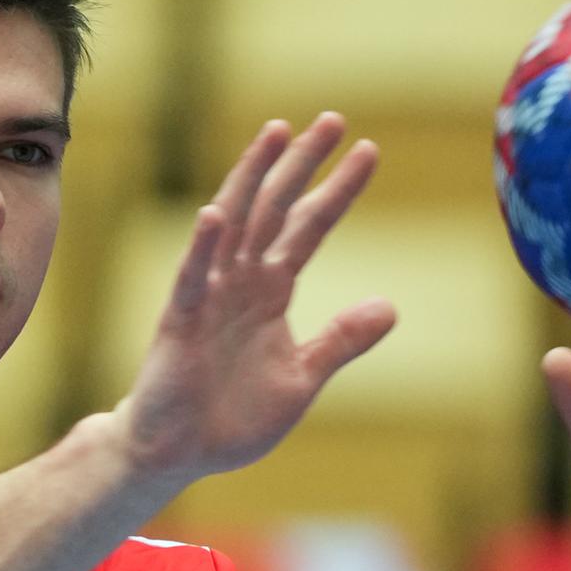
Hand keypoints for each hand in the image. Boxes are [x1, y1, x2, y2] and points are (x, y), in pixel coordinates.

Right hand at [116, 113, 395, 482]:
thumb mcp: (302, 377)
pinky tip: (215, 214)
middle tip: (333, 119)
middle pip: (277, 208)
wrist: (179, 452)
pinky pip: (194, 276)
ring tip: (277, 133)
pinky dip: (204, 245)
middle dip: (303, 164)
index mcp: (271, 291)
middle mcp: (242, 280)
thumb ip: (341, 341)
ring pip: (235, 223)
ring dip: (254, 177)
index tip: (368, 151)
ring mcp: (210, 294)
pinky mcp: (182, 319)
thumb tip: (391, 307)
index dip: (338, 190)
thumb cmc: (233, 416)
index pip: (309, 227)